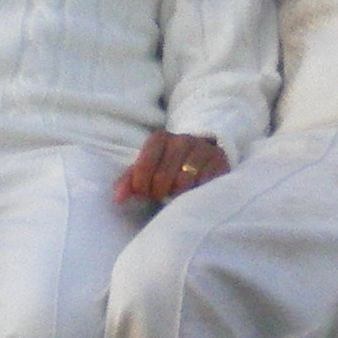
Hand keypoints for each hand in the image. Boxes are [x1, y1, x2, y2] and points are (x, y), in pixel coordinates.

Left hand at [116, 131, 230, 203]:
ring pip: (183, 183)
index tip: (144, 193)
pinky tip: (193, 194)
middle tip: (161, 197)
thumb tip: (119, 199)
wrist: (203, 155)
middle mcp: (182, 139)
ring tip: (176, 196)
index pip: (143, 166)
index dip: (141, 186)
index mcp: (160, 138)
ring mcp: (202, 149)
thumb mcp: (146, 169)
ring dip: (177, 196)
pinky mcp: (219, 161)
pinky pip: (203, 185)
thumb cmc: (168, 166)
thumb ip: (129, 181)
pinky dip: (195, 194)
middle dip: (158, 194)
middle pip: (162, 178)